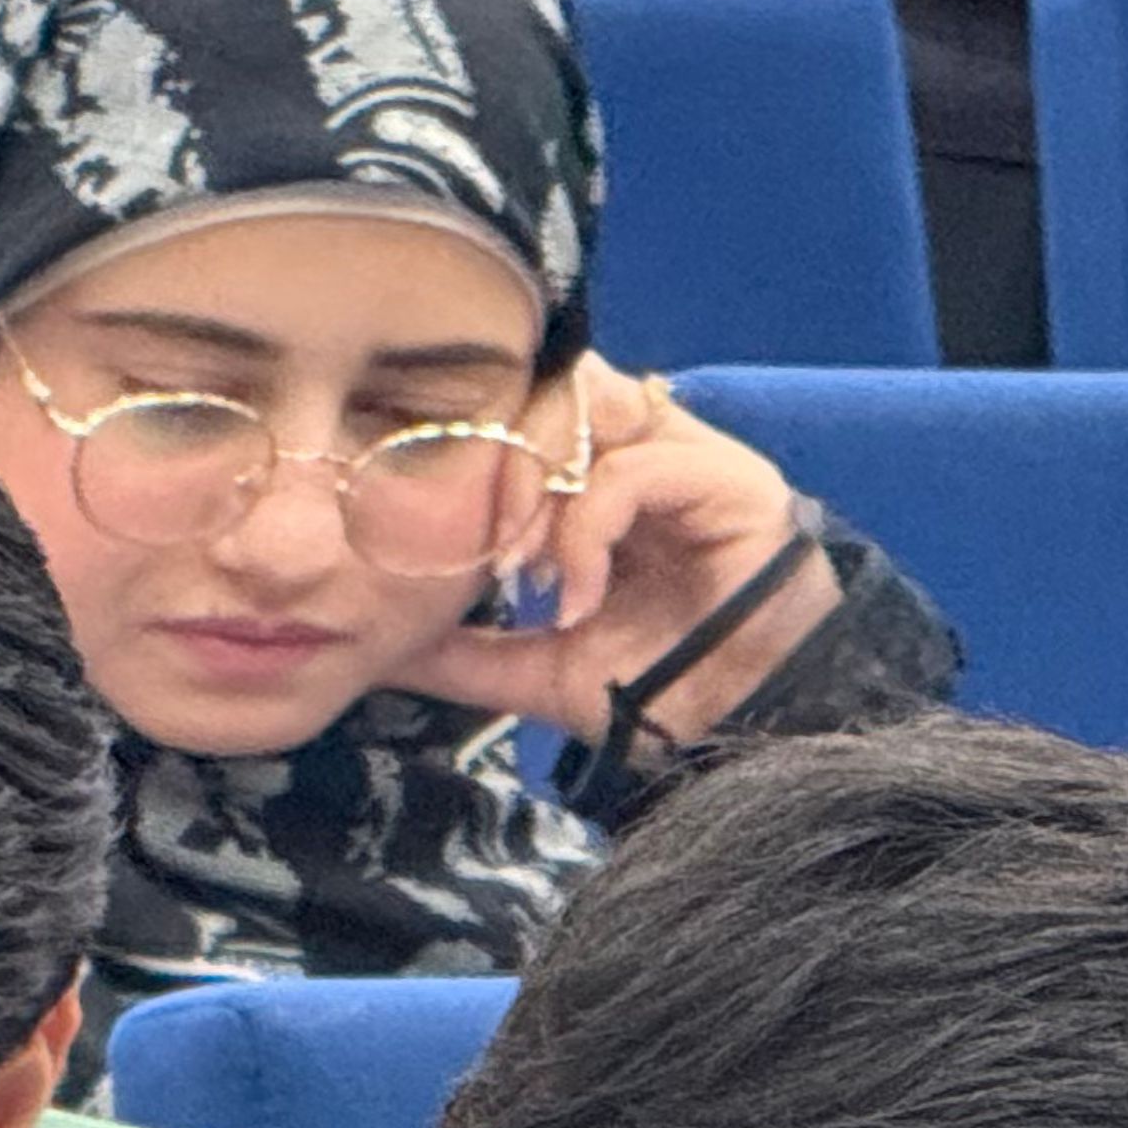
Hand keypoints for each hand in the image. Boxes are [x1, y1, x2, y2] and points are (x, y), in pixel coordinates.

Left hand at [387, 373, 837, 748]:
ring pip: (591, 407)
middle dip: (496, 461)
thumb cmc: (659, 697)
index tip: (445, 539)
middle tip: (478, 549)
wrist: (745, 739)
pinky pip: (632, 469)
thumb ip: (466, 652)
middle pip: (556, 389)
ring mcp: (695, 461)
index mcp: (608, 484)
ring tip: (519, 569)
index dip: (479, 456)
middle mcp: (651, 455)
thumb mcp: (541, 671)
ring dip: (534, 486)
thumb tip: (383, 646)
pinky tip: (575, 598)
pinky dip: (584, 532)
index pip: (532, 412)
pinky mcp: (735, 483)